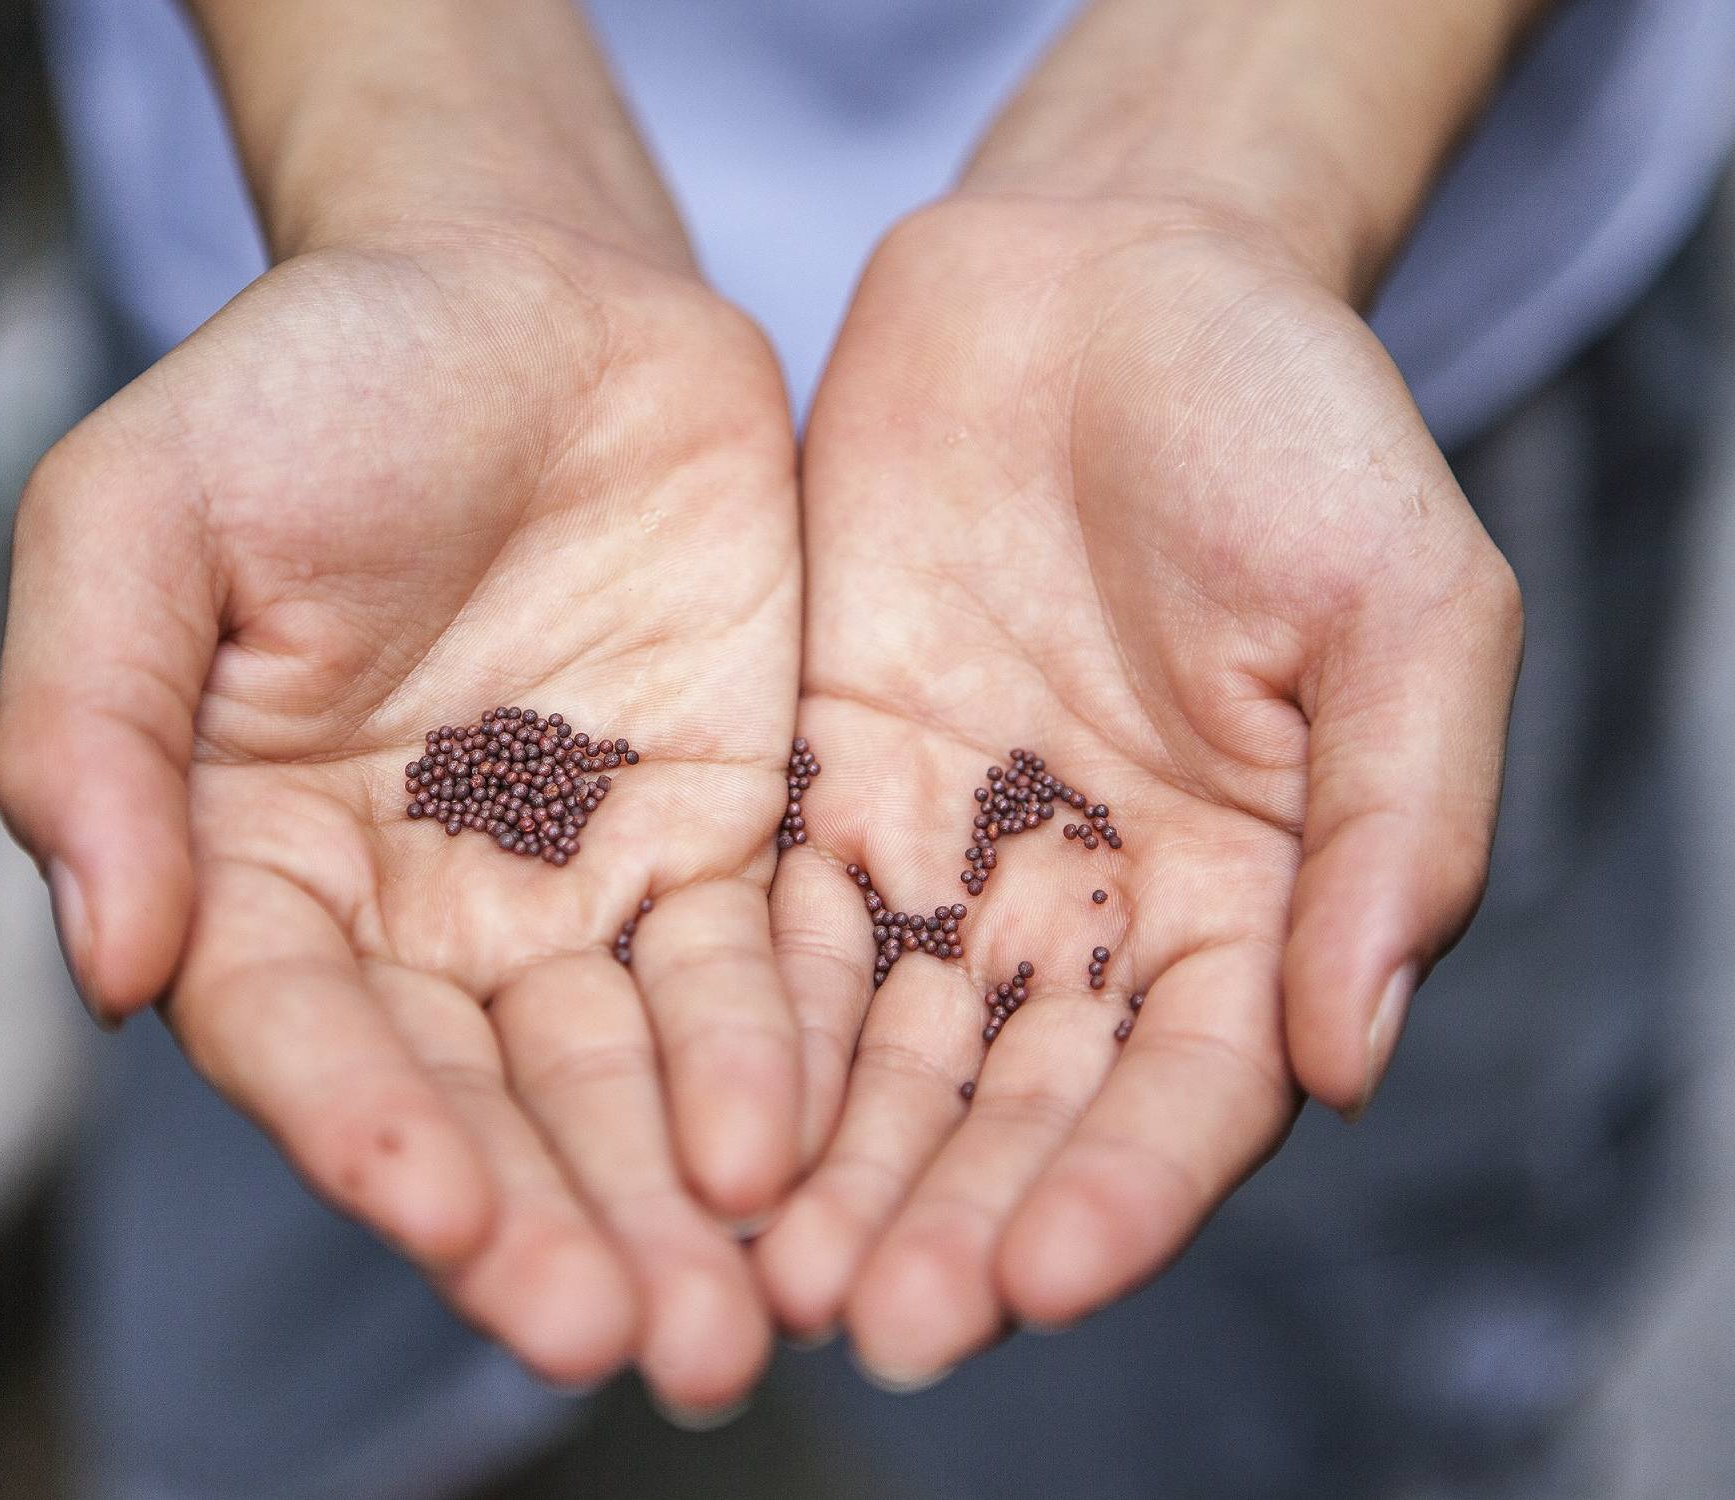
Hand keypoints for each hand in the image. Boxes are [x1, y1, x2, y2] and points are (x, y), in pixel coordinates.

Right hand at [0, 225, 801, 1413]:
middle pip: (483, 1103)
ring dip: (675, 1199)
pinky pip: (749, 971)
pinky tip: (806, 1151)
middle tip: (636, 1340)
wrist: (527, 288)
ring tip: (735, 1319)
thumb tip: (104, 956)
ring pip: (625, 1077)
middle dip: (554, 1224)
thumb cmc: (315, 382)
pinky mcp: (715, 838)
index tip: (437, 1212)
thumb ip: (92, 722)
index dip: (364, 1132)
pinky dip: (775, 1062)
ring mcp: (576, 883)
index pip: (303, 1036)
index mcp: (257, 861)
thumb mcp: (142, 511)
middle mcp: (419, 910)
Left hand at [757, 194, 1521, 1381]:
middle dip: (945, 1216)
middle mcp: (1084, 911)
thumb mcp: (1402, 600)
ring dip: (824, 1163)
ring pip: (875, 1048)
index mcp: (1246, 897)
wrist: (1107, 277)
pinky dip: (732, 1022)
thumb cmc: (1288, 422)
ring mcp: (942, 854)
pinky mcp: (817, 784)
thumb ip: (1402, 821)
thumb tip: (1358, 1051)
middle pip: (1011, 1106)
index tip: (1038, 1279)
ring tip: (757, 1267)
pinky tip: (683, 1107)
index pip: (1187, 1092)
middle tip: (868, 1320)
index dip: (1121, 1194)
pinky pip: (766, 922)